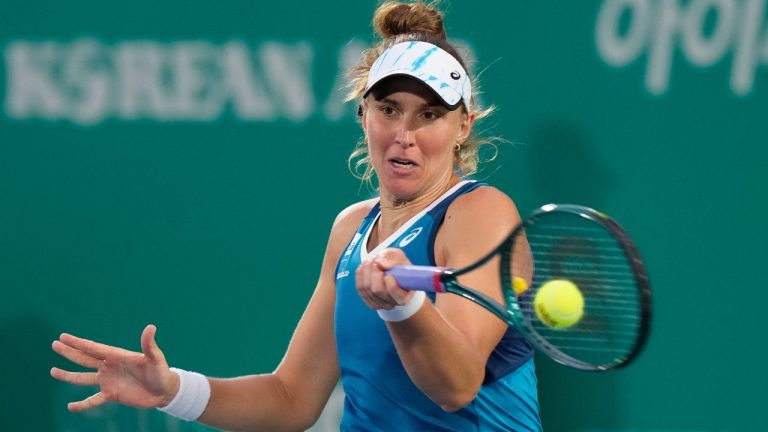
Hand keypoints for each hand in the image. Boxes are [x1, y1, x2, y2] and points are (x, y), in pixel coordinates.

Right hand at [50, 324, 179, 411]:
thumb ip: (149, 345)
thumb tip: (150, 327)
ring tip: (53, 371)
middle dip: (70, 352)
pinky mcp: (111, 395)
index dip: (79, 342)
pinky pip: (93, 400)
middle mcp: (109, 366)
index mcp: (117, 355)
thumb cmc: (161, 371)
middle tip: (54, 345)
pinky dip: (82, 404)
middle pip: (85, 359)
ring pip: (84, 378)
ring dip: (68, 376)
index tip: (63, 336)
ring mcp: (108, 381)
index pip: (94, 348)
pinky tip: (70, 407)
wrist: (164, 391)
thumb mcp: (155, 358)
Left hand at [355, 248, 413, 309]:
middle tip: (376, 261)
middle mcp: (392, 303)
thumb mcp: (399, 256)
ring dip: (366, 271)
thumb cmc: (397, 264)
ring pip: (366, 288)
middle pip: (377, 291)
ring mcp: (380, 304)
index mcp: (405, 296)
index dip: (392, 286)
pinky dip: (360, 274)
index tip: (389, 274)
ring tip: (371, 260)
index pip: (398, 296)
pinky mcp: (369, 301)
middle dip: (375, 273)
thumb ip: (392, 259)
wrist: (390, 269)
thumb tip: (380, 264)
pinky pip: (360, 287)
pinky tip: (365, 266)